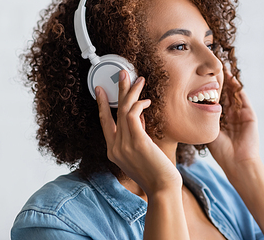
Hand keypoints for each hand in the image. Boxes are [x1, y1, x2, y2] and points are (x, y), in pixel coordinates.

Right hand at [96, 70, 181, 196]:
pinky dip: (139, 104)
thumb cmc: (155, 173)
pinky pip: (133, 115)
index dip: (102, 104)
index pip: (104, 122)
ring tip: (139, 80)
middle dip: (118, 90)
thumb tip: (139, 116)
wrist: (162, 189)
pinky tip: (146, 100)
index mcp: (113, 150)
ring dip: (131, 92)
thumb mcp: (141, 152)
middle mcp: (114, 147)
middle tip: (122, 73)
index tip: (101, 90)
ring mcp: (123, 145)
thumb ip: (136, 135)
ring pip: (123, 110)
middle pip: (113, 111)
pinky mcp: (136, 142)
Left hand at [208, 73, 260, 175]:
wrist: (237, 162)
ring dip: (227, 81)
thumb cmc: (221, 152)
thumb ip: (201, 121)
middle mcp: (230, 115)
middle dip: (217, 82)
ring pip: (232, 93)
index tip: (198, 79)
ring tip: (220, 68)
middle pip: (223, 94)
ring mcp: (240, 114)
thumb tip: (184, 111)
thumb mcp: (207, 132)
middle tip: (208, 68)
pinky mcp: (249, 114)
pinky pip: (242, 97)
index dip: (206, 90)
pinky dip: (237, 87)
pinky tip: (231, 77)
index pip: (212, 101)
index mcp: (220, 120)